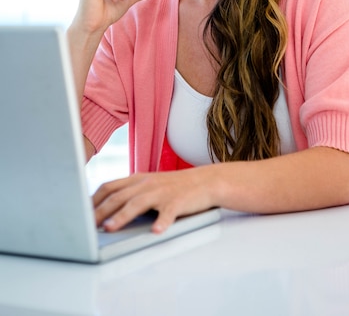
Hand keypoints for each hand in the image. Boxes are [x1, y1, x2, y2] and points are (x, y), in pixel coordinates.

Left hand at [92, 167, 216, 233]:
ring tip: (110, 228)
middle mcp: (147, 183)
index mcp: (138, 179)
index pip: (109, 187)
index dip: (93, 200)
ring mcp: (162, 191)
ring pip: (138, 202)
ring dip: (122, 216)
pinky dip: (161, 221)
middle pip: (118, 196)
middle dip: (100, 211)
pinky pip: (168, 212)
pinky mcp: (178, 201)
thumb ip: (130, 193)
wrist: (206, 181)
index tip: (80, 213)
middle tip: (87, 226)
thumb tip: (106, 208)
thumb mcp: (150, 185)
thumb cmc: (175, 187)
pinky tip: (156, 231)